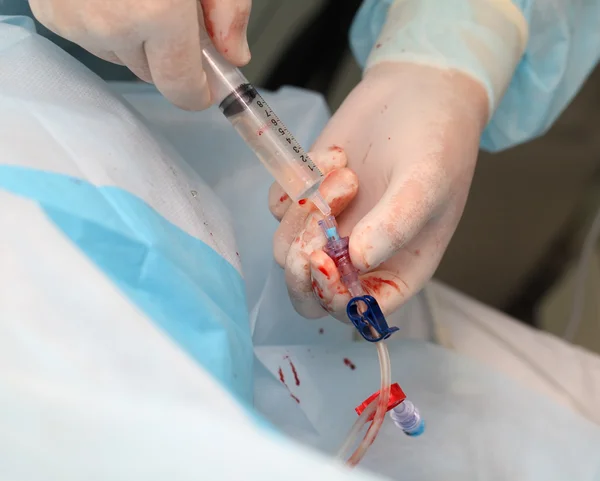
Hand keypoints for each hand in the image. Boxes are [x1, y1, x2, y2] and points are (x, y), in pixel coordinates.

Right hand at [30, 0, 250, 109]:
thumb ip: (228, 10)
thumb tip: (234, 53)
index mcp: (155, 13)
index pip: (180, 86)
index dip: (197, 92)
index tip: (206, 89)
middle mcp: (111, 23)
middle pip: (151, 72)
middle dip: (168, 54)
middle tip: (174, 14)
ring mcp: (75, 19)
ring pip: (120, 54)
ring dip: (135, 36)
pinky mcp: (51, 10)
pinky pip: (89, 36)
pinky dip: (105, 21)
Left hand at [269, 62, 488, 321]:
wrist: (417, 89)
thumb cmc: (438, 140)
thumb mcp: (427, 182)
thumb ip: (396, 224)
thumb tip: (357, 261)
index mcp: (396, 268)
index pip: (357, 312)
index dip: (335, 300)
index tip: (327, 263)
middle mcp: (358, 257)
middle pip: (310, 295)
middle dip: (301, 272)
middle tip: (316, 225)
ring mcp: (330, 228)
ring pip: (289, 249)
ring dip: (306, 214)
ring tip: (345, 171)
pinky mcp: (308, 198)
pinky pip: (279, 209)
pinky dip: (296, 186)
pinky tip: (333, 156)